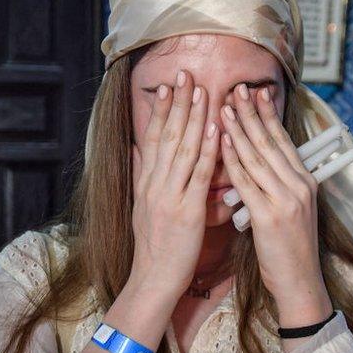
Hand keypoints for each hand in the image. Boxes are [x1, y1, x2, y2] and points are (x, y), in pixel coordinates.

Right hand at [130, 69, 219, 299]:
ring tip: (201, 90)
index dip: (162, 109)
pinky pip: (198, 175)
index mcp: (145, 182)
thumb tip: (137, 151)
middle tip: (185, 74)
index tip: (169, 86)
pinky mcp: (186, 211)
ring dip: (193, 117)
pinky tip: (214, 129)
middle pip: (166, 135)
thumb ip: (141, 177)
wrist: (153, 278)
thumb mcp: (141, 207)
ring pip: (182, 148)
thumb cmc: (153, 247)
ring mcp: (169, 196)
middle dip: (177, 102)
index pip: (153, 137)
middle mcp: (154, 184)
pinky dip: (207, 150)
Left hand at [219, 83, 331, 322]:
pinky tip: (221, 142)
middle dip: (252, 113)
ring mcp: (286, 199)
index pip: (283, 141)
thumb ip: (277, 186)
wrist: (299, 282)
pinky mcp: (270, 215)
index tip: (255, 94)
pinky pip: (247, 180)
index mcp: (305, 182)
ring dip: (240, 129)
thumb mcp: (290, 211)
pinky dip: (233, 158)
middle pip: (271, 141)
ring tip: (224, 106)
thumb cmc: (289, 249)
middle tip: (236, 88)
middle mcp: (299, 185)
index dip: (268, 116)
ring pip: (259, 156)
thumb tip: (261, 164)